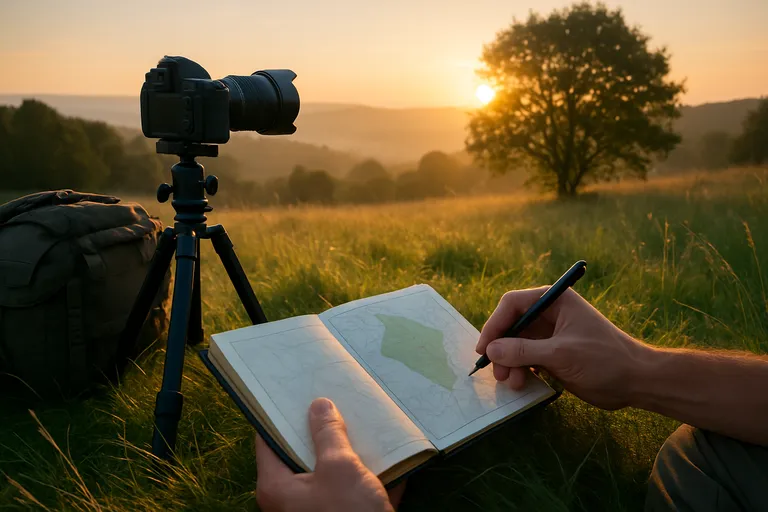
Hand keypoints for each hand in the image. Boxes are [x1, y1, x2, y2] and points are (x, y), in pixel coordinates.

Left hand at [255, 397, 405, 511]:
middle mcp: (290, 501)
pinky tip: (386, 452)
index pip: (267, 440)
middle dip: (319, 429)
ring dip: (346, 449)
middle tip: (331, 398)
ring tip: (358, 417)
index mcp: (276, 487)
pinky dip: (367, 473)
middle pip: (300, 455)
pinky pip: (352, 490)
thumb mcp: (340, 467)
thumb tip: (319, 404)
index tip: (292, 389)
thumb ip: (329, 434)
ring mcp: (318, 510)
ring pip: (329, 472)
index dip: (279, 413)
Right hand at [475, 287, 650, 409]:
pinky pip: (526, 358)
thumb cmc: (604, 359)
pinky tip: (522, 383)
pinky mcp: (552, 354)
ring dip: (509, 363)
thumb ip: (524, 351)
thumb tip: (491, 350)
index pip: (512, 304)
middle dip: (501, 348)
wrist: (636, 382)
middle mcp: (549, 314)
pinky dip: (520, 370)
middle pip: (511, 325)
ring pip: (516, 345)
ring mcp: (550, 335)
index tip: (485, 347)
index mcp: (554, 301)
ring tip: (512, 383)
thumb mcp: (561, 354)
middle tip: (497, 372)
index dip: (495, 324)